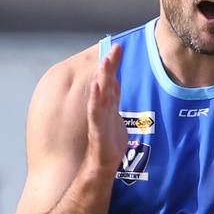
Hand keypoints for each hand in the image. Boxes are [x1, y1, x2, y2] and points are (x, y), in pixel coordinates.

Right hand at [86, 44, 126, 170]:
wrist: (100, 167)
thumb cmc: (108, 142)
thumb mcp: (115, 116)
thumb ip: (113, 99)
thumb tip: (114, 82)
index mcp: (108, 105)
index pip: (111, 80)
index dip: (114, 65)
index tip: (117, 47)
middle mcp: (102, 108)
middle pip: (106, 83)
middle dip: (110, 65)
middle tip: (115, 47)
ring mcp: (98, 118)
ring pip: (101, 95)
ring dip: (103, 78)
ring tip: (105, 62)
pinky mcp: (98, 131)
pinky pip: (96, 113)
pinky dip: (95, 99)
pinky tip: (96, 87)